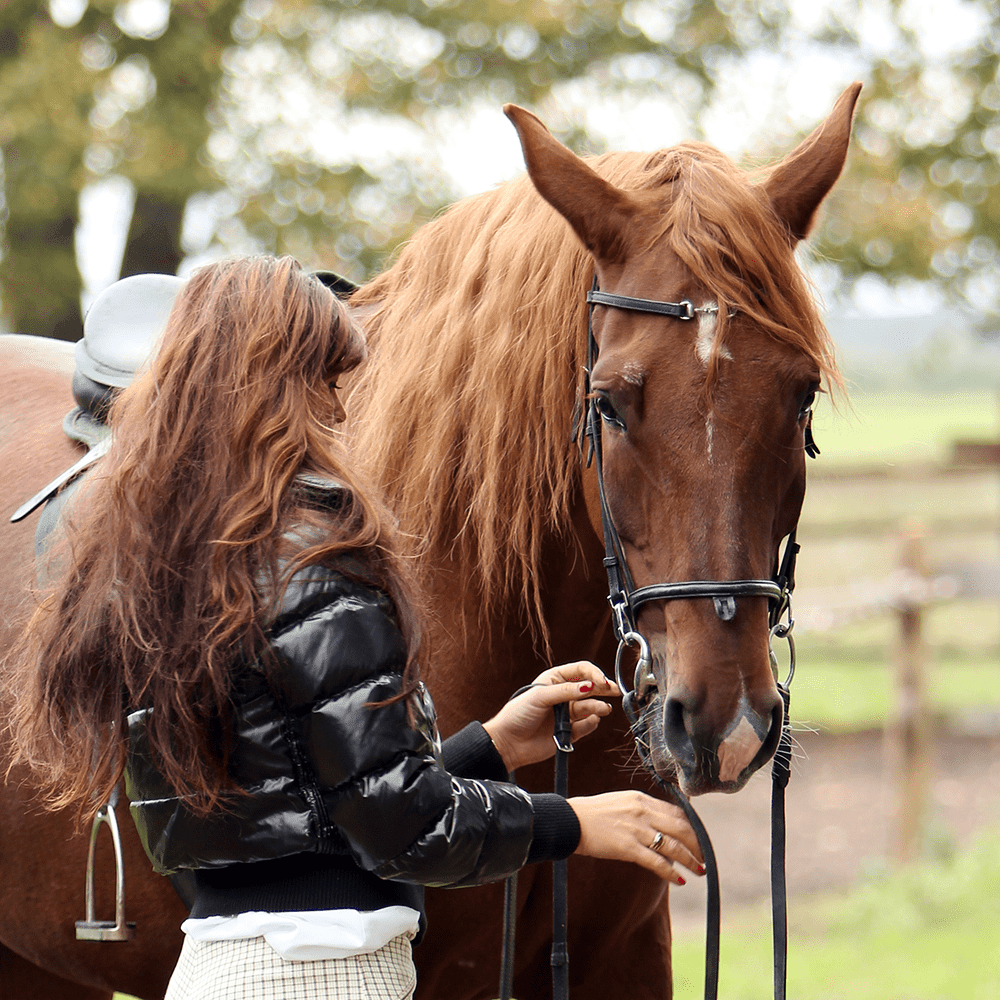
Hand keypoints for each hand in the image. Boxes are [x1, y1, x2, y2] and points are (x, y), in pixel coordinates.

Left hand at [482, 662, 619, 771]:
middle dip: (603, 688)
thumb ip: (566, 691)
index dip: (594, 674)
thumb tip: (589, 686)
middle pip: (590, 687)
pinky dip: (591, 723)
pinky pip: (586, 725)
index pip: (581, 670)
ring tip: (603, 709)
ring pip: (589, 707)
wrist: (508, 743)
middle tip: (614, 691)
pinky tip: (592, 721)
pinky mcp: (568, 731)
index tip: (602, 682)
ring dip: (598, 706)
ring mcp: (566, 713)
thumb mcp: (540, 696)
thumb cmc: (517, 714)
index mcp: (554, 680)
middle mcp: (563, 695)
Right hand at [568, 791, 704, 885]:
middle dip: (697, 844)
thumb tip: (661, 824)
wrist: (570, 821)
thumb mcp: (622, 802)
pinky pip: (656, 861)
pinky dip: (670, 872)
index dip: (692, 827)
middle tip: (704, 857)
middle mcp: (643, 811)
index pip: (677, 811)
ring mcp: (636, 829)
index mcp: (642, 799)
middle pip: (681, 828)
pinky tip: (678, 880)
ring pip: (673, 846)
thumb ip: (643, 810)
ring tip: (699, 870)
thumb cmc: (593, 814)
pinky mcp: (627, 847)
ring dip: (690, 860)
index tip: (698, 838)